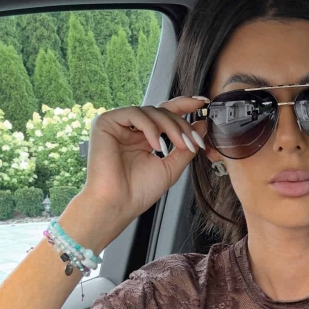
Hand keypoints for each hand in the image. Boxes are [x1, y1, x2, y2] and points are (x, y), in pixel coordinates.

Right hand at [75, 96, 209, 246]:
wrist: (118, 204)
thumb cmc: (139, 192)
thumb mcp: (171, 168)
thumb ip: (186, 147)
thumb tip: (201, 126)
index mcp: (146, 138)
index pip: (166, 114)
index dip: (185, 106)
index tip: (203, 104)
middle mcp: (132, 129)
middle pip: (161, 111)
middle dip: (182, 125)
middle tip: (193, 142)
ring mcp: (119, 124)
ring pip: (151, 111)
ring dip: (170, 127)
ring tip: (179, 146)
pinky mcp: (106, 122)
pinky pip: (135, 114)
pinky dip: (150, 128)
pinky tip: (156, 145)